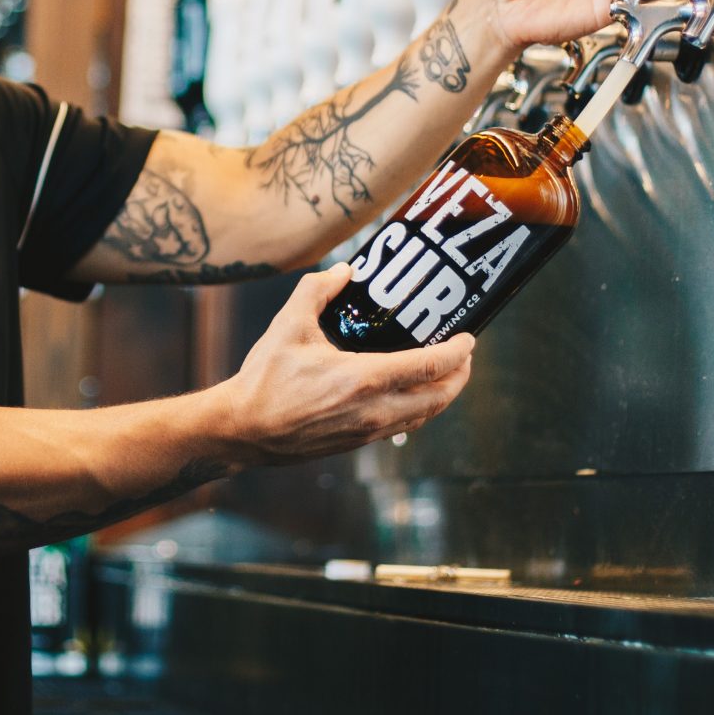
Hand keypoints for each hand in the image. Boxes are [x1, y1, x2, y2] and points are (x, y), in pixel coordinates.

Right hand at [213, 264, 474, 465]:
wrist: (244, 431)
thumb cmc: (265, 379)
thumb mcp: (288, 325)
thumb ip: (318, 290)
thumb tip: (345, 271)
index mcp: (364, 379)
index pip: (430, 366)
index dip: (458, 352)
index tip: (469, 337)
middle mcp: (374, 409)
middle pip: (439, 397)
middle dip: (460, 376)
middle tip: (464, 355)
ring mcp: (368, 430)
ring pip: (423, 416)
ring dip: (442, 395)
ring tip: (445, 373)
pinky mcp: (357, 443)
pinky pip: (403, 426)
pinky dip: (418, 409)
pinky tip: (410, 394)